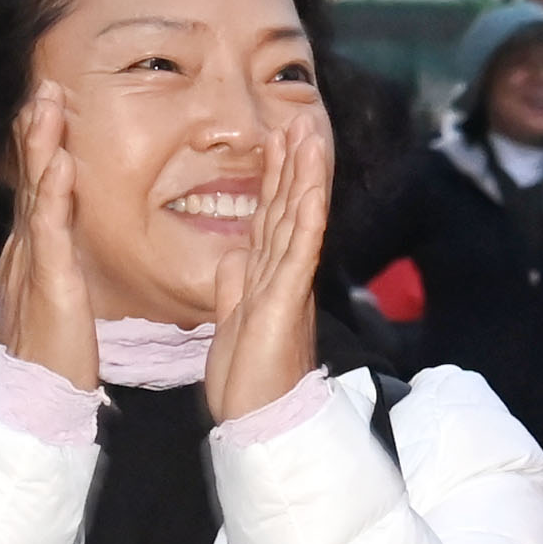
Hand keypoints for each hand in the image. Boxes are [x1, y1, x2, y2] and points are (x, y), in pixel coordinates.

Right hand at [0, 82, 95, 392]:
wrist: (36, 397)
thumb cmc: (55, 354)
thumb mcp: (58, 297)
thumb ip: (59, 266)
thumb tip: (63, 244)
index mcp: (31, 252)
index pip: (36, 188)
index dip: (39, 146)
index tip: (48, 106)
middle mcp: (24, 249)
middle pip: (29, 178)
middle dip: (34, 130)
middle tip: (43, 85)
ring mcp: (32, 262)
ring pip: (35, 192)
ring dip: (40, 145)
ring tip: (45, 104)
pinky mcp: (48, 281)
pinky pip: (49, 229)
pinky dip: (53, 193)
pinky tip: (58, 162)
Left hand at [203, 106, 333, 421]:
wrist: (262, 421)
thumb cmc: (249, 381)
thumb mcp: (231, 322)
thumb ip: (234, 286)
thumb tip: (235, 255)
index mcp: (266, 279)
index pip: (273, 218)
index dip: (276, 178)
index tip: (279, 141)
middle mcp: (281, 275)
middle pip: (290, 208)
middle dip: (295, 164)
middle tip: (301, 122)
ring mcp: (287, 284)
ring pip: (298, 218)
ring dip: (304, 175)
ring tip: (309, 136)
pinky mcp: (285, 299)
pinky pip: (298, 249)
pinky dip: (306, 214)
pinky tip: (311, 187)